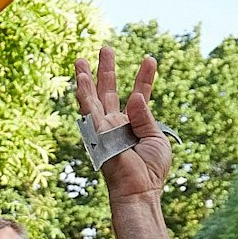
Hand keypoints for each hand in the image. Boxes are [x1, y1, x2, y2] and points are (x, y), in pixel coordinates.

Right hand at [73, 48, 170, 202]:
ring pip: (94, 97)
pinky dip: (84, 92)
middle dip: (107, 70)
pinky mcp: (97, 133)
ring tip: (83, 58)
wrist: (140, 189)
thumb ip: (146, 116)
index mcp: (133, 125)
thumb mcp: (156, 138)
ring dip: (88, 77)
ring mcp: (105, 128)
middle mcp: (116, 124)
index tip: (150, 59)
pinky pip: (89, 109)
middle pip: (110, 92)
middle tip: (105, 49)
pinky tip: (81, 76)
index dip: (144, 77)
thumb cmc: (151, 170)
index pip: (139, 95)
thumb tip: (137, 96)